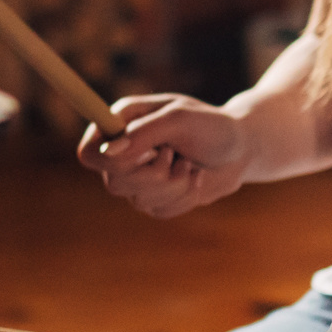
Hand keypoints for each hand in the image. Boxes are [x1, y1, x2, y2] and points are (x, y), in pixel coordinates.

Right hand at [77, 94, 249, 217]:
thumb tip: (108, 152)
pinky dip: (183, 197)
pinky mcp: (156, 200)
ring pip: (137, 199)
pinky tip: (195, 179)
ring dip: (172, 184)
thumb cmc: (212, 125)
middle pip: (112, 181)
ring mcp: (139, 179)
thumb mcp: (179, 120)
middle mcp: (125, 152)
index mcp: (123, 123)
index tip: (137, 155)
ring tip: (190, 164)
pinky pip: (159, 211)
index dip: (104, 160)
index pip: (89, 151)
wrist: (242, 149)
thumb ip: (142, 135)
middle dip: (151, 173)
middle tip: (174, 154)